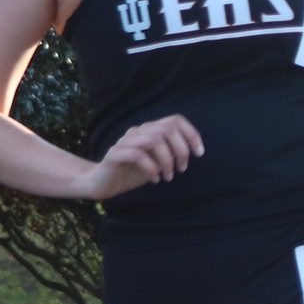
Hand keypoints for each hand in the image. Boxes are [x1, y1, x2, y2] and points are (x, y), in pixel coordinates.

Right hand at [83, 114, 203, 197]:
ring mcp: (125, 141)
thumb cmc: (133, 172)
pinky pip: (138, 155)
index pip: (175, 120)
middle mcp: (138, 131)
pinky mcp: (115, 154)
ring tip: (168, 177)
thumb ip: (171, 152)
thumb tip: (191, 150)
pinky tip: (155, 179)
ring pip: (154, 141)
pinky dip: (152, 168)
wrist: (104, 183)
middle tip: (181, 169)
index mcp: (149, 130)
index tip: (199, 153)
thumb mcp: (157, 161)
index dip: (191, 134)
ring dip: (167, 161)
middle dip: (180, 150)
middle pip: (166, 129)